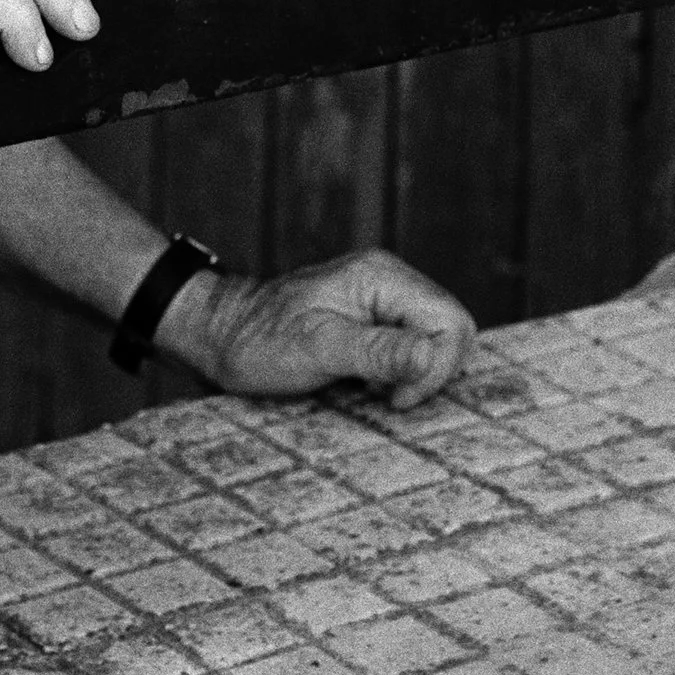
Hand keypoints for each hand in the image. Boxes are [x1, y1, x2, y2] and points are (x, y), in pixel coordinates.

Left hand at [156, 248, 474, 410]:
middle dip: (430, 372)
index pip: (451, 322)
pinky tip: (373, 386)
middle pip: (452, 331)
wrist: (221, 336)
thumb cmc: (260, 341)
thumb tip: (431, 355)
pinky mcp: (375, 323)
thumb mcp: (317, 348)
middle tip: (387, 397)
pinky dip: (402, 374)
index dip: (435, 367)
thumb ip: (377, 351)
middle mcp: (389, 282)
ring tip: (376, 390)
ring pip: (436, 343)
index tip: (395, 397)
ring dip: (417, 375)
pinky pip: (413, 349)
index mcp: (381, 277)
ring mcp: (383, 301)